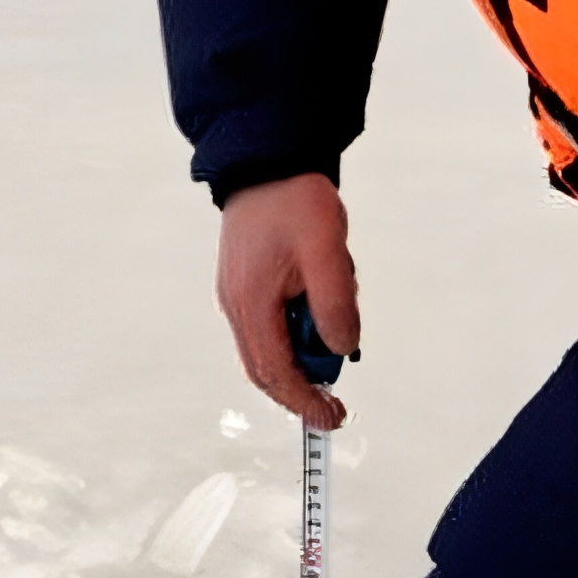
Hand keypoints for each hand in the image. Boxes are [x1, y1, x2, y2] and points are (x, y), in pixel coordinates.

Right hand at [216, 174, 358, 428]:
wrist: (268, 159)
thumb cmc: (293, 199)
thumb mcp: (328, 253)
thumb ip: (336, 305)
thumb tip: (341, 348)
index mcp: (251, 302)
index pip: (275, 372)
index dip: (304, 401)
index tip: (330, 417)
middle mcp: (236, 304)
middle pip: (266, 369)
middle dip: (302, 389)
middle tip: (335, 401)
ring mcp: (237, 294)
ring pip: (267, 348)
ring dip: (303, 352)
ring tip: (335, 324)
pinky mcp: (246, 283)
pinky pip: (269, 325)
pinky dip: (296, 332)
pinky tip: (320, 308)